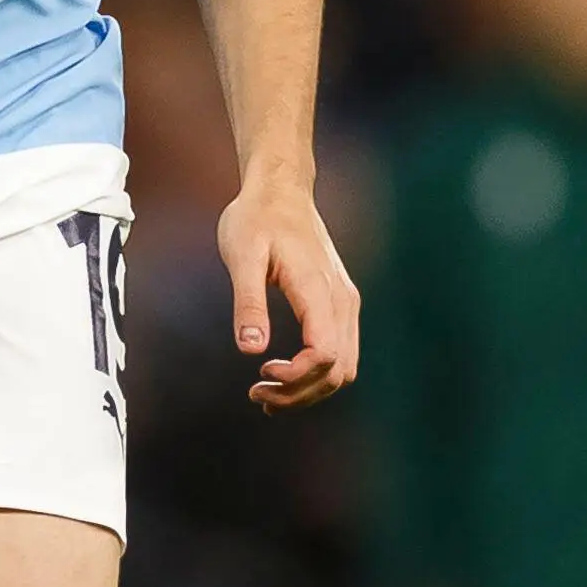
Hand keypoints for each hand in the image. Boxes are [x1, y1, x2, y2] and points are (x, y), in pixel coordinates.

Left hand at [219, 176, 360, 410]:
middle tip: (256, 396)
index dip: (296, 376)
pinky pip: (340, 353)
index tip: (261, 373)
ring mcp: (345, 304)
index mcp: (318, 289)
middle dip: (299, 394)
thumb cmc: (256, 218)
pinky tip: (283, 379)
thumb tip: (251, 349)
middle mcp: (341, 301)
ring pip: (343, 368)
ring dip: (308, 390)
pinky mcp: (340, 305)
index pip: (324, 353)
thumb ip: (248, 302)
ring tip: (266, 394)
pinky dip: (316, 375)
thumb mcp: (242, 256)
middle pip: (337, 370)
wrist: (280, 190)